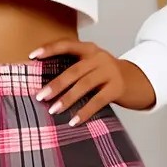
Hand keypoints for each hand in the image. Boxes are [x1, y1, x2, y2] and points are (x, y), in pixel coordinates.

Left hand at [29, 40, 155, 123]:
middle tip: (40, 97)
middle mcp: (99, 58)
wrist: (135, 81)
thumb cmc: (104, 76)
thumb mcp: (90, 66)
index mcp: (89, 50)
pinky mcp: (117, 88)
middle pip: (74, 70)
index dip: (50, 49)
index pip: (67, 45)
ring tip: (53, 110)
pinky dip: (85, 112)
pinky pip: (98, 100)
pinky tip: (74, 121)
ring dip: (67, 99)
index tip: (32, 56)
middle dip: (56, 84)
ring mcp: (110, 72)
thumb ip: (74, 69)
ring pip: (85, 85)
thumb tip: (44, 87)